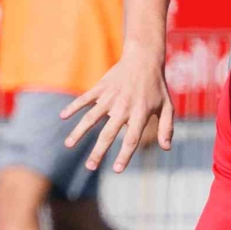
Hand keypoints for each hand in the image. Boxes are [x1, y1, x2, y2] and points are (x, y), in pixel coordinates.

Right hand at [63, 47, 173, 174]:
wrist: (144, 59)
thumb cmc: (157, 86)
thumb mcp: (167, 106)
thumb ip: (166, 127)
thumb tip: (166, 148)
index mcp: (140, 113)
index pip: (132, 139)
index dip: (124, 155)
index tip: (117, 170)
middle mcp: (123, 107)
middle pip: (108, 133)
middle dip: (98, 152)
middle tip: (90, 167)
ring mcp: (110, 97)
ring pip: (91, 117)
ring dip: (79, 132)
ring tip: (69, 145)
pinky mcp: (101, 88)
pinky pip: (84, 99)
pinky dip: (73, 107)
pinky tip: (63, 117)